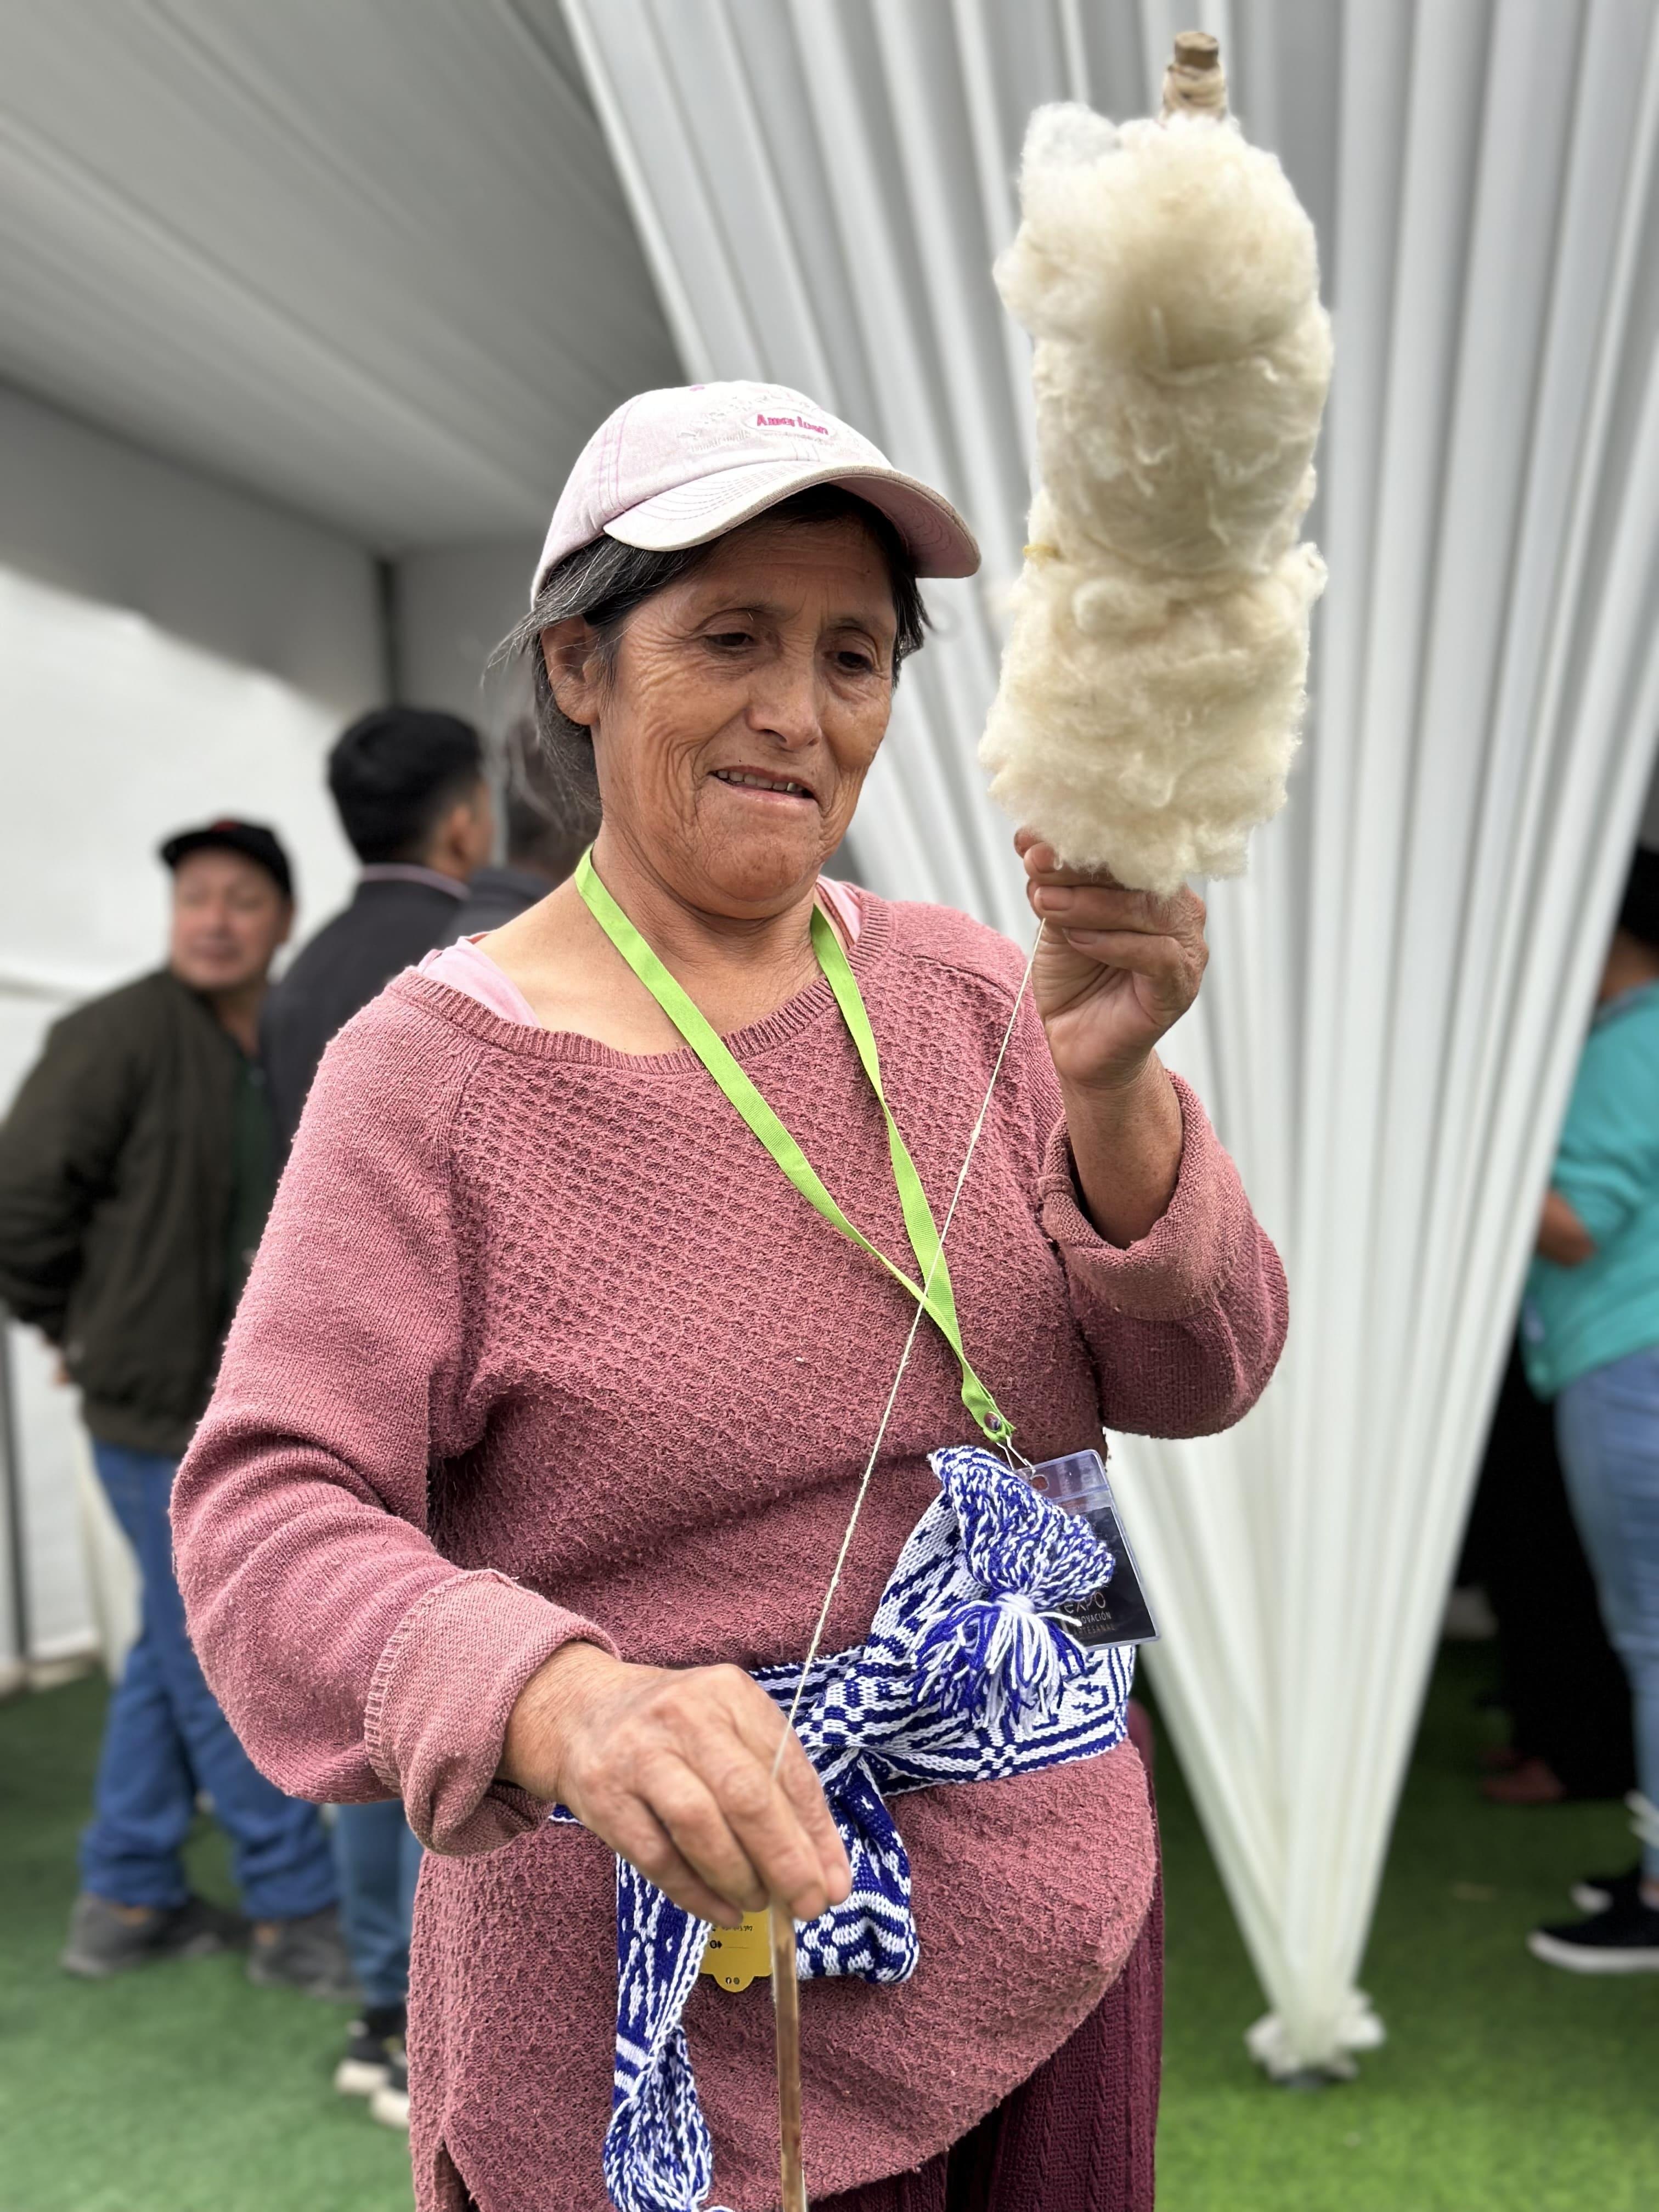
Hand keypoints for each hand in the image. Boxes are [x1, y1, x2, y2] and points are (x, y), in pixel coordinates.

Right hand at [501, 1642, 850, 1926]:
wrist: (583, 1713)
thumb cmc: (678, 1731)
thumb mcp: (730, 1730)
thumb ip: (777, 1790)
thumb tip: (827, 1873)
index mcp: (729, 1693)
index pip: (786, 1767)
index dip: (816, 1832)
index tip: (835, 1882)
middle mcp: (685, 1715)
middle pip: (746, 1796)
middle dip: (786, 1861)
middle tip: (808, 1905)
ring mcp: (639, 1754)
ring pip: (699, 1825)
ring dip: (739, 1878)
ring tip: (759, 1904)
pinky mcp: (604, 1796)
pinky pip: (657, 1857)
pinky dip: (696, 1893)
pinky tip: (722, 1910)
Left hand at [1017, 831, 1207, 1091]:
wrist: (1078, 1044)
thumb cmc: (1075, 978)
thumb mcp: (1059, 921)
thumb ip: (1055, 884)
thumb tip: (1031, 840)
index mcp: (1155, 886)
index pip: (1123, 851)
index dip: (1078, 839)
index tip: (1029, 839)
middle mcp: (1179, 911)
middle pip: (1137, 875)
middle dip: (1080, 866)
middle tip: (1035, 862)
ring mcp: (1186, 948)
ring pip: (1147, 910)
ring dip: (1089, 903)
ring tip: (1045, 902)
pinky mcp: (1180, 985)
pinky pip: (1155, 955)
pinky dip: (1112, 943)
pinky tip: (1077, 939)